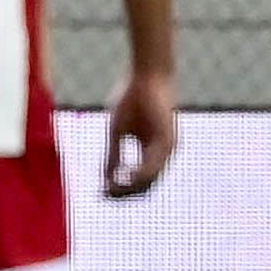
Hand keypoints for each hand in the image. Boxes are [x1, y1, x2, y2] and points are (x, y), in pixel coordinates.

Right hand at [103, 70, 176, 196]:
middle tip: (105, 195)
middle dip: (124, 192)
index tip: (103, 192)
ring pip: (150, 179)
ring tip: (111, 190)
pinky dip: (137, 175)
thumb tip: (105, 177)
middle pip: (145, 185)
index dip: (121, 188)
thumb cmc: (132, 98)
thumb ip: (114, 155)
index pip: (138, 180)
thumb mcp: (117, 131)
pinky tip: (122, 177)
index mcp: (151, 151)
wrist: (147, 75)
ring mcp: (167, 149)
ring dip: (129, 188)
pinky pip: (153, 165)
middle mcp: (162, 154)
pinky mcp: (167, 141)